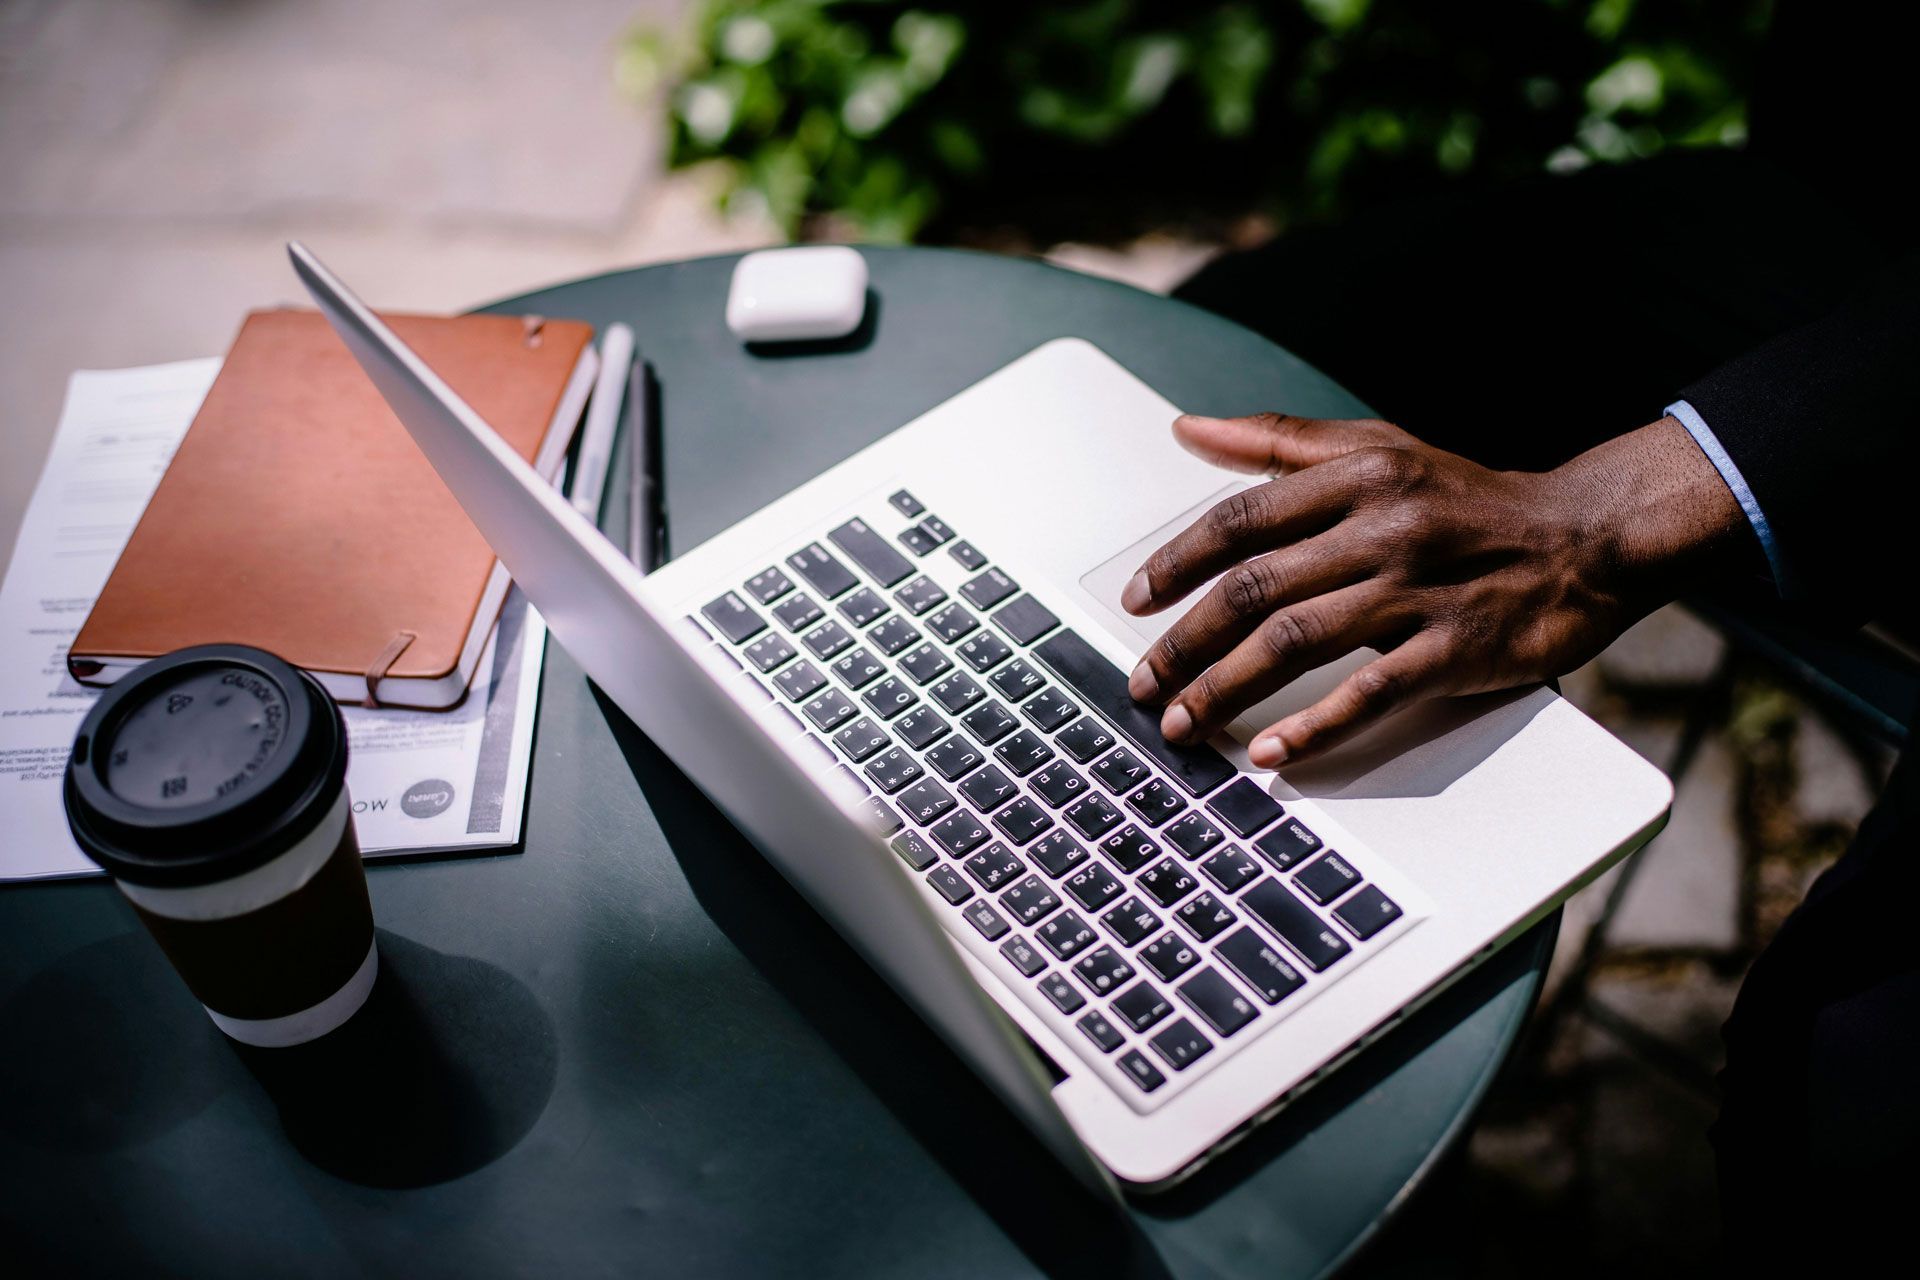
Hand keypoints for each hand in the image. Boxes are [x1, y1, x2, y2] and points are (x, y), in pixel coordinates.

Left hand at [1122, 412, 1746, 767]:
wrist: (1587, 538)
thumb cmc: (1468, 500)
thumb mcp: (1378, 449)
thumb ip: (1277, 442)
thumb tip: (1185, 429)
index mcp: (1357, 475)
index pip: (1242, 519)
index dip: (1177, 564)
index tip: (1135, 603)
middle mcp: (1383, 525)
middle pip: (1255, 587)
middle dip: (1185, 643)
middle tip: (1143, 684)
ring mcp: (1419, 588)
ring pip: (1297, 639)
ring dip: (1227, 688)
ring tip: (1183, 726)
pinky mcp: (1457, 646)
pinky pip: (1371, 691)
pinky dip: (1315, 725)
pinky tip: (1270, 754)